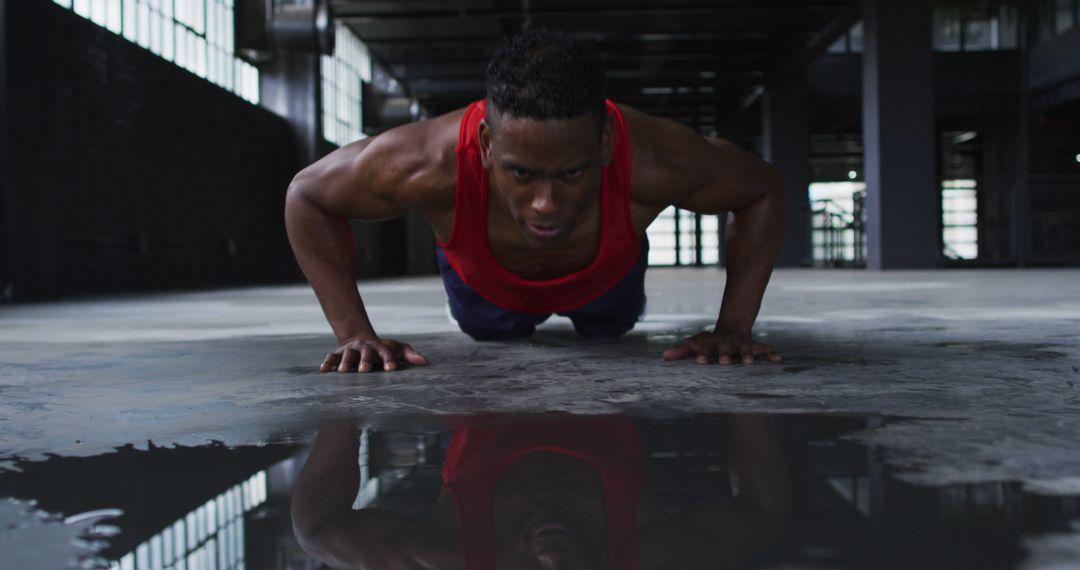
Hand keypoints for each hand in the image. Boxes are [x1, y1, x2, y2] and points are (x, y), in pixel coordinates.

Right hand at [320, 335, 428, 372]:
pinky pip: (331, 357)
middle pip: (366, 353)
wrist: (360, 338)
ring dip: (345, 362)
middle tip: (364, 370)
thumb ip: (411, 355)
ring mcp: (351, 350)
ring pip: (347, 355)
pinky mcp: (338, 354)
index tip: (391, 368)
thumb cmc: (383, 349)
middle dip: (365, 361)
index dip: (389, 359)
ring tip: (343, 371)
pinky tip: (323, 370)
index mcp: (381, 348)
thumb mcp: (398, 349)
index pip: (386, 352)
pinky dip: (327, 363)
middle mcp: (365, 348)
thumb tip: (425, 362)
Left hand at [662, 327, 780, 364]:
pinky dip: (770, 353)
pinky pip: (764, 349)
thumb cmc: (709, 341)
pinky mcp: (754, 346)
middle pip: (726, 348)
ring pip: (745, 348)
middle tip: (724, 362)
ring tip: (749, 362)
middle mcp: (727, 343)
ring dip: (747, 355)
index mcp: (712, 343)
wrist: (732, 327)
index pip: (705, 349)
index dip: (703, 355)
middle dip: (725, 355)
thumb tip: (664, 356)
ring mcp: (741, 344)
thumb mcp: (695, 343)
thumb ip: (681, 350)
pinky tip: (777, 359)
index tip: (700, 362)